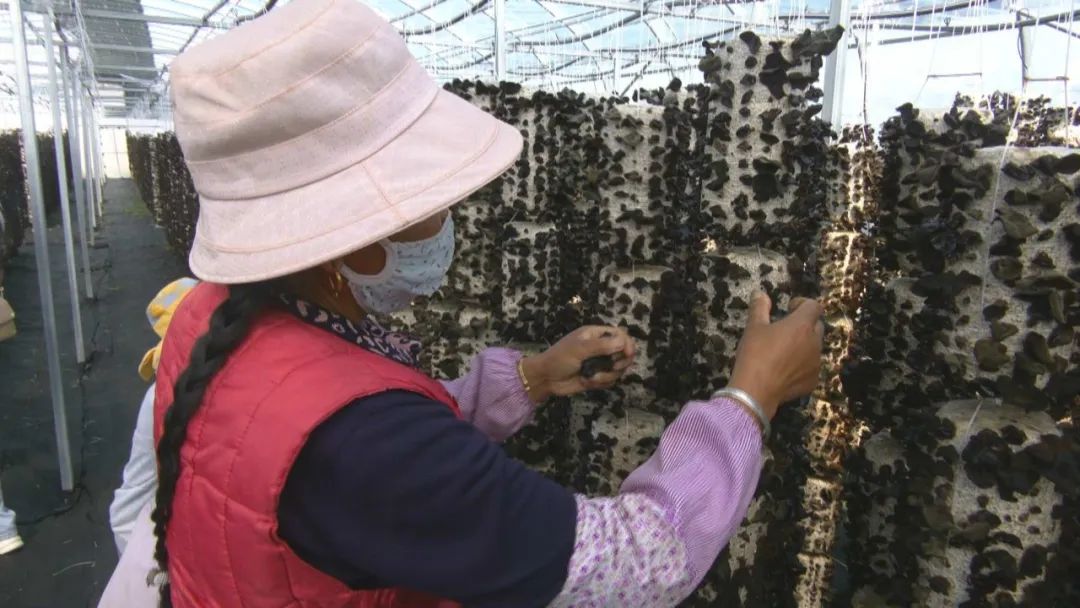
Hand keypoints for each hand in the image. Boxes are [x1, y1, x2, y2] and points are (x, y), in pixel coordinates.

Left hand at [520, 326, 635, 402]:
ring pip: (618, 369)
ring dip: (607, 375)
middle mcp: (601, 347)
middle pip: (624, 353)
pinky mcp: (598, 377)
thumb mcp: (579, 349)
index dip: (627, 344)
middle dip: (620, 362)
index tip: (627, 354)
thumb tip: (623, 342)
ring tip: (592, 378)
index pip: (621, 335)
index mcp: (596, 334)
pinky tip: (587, 382)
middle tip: (612, 367)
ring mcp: (600, 363)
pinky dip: (601, 383)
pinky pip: (610, 381)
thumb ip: (601, 345)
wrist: (545, 379)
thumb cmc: (559, 358)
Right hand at [729, 292, 823, 418]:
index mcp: (802, 325)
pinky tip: (785, 370)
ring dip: (804, 345)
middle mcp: (814, 342)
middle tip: (785, 330)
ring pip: (814, 347)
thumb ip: (759, 307)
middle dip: (804, 324)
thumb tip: (760, 293)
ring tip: (784, 352)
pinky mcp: (813, 380)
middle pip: (817, 326)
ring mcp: (816, 363)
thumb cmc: (754, 354)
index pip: (814, 306)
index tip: (789, 308)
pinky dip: (802, 365)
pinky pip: (811, 367)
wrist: (755, 391)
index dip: (803, 304)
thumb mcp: (753, 327)